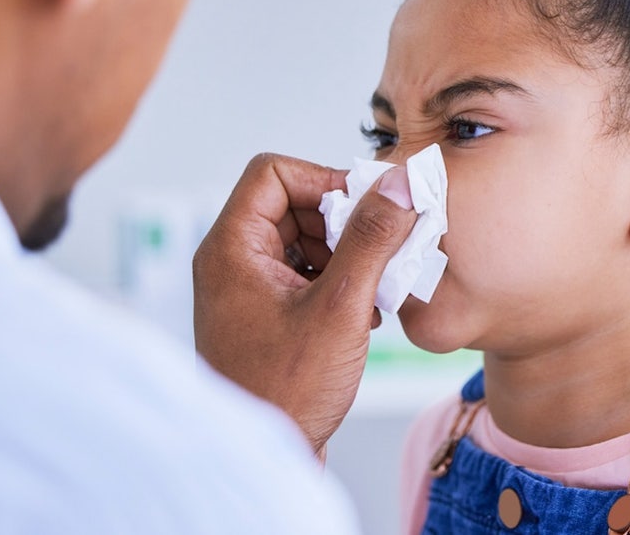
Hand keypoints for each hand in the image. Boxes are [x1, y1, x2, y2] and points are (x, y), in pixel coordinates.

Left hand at [193, 153, 416, 454]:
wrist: (268, 456)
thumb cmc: (287, 390)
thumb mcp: (341, 306)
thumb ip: (371, 239)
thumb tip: (400, 184)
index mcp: (231, 248)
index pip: (273, 172)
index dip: (324, 179)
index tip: (367, 208)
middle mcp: (229, 261)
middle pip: (290, 203)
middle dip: (341, 223)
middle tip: (377, 253)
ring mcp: (243, 288)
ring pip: (301, 239)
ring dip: (345, 255)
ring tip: (370, 292)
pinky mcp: (262, 312)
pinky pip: (302, 272)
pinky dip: (336, 281)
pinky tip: (361, 314)